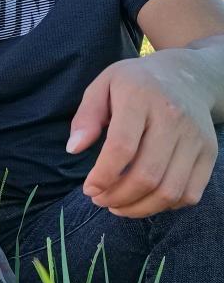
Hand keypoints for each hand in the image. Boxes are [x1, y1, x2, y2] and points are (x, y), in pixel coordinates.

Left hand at [67, 54, 217, 216]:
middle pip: (147, 174)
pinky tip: (145, 200)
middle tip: (100, 200)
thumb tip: (73, 149)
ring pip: (170, 190)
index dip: (103, 176)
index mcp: (140, 98)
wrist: (186, 75)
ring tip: (117, 206)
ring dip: (139, 208)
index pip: (122, 147)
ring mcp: (195, 137)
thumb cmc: (134, 83)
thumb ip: (86, 117)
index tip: (88, 189)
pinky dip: (165, 206)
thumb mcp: (102, 86)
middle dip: (117, 197)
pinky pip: (190, 193)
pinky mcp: (209, 152)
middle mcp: (173, 117)